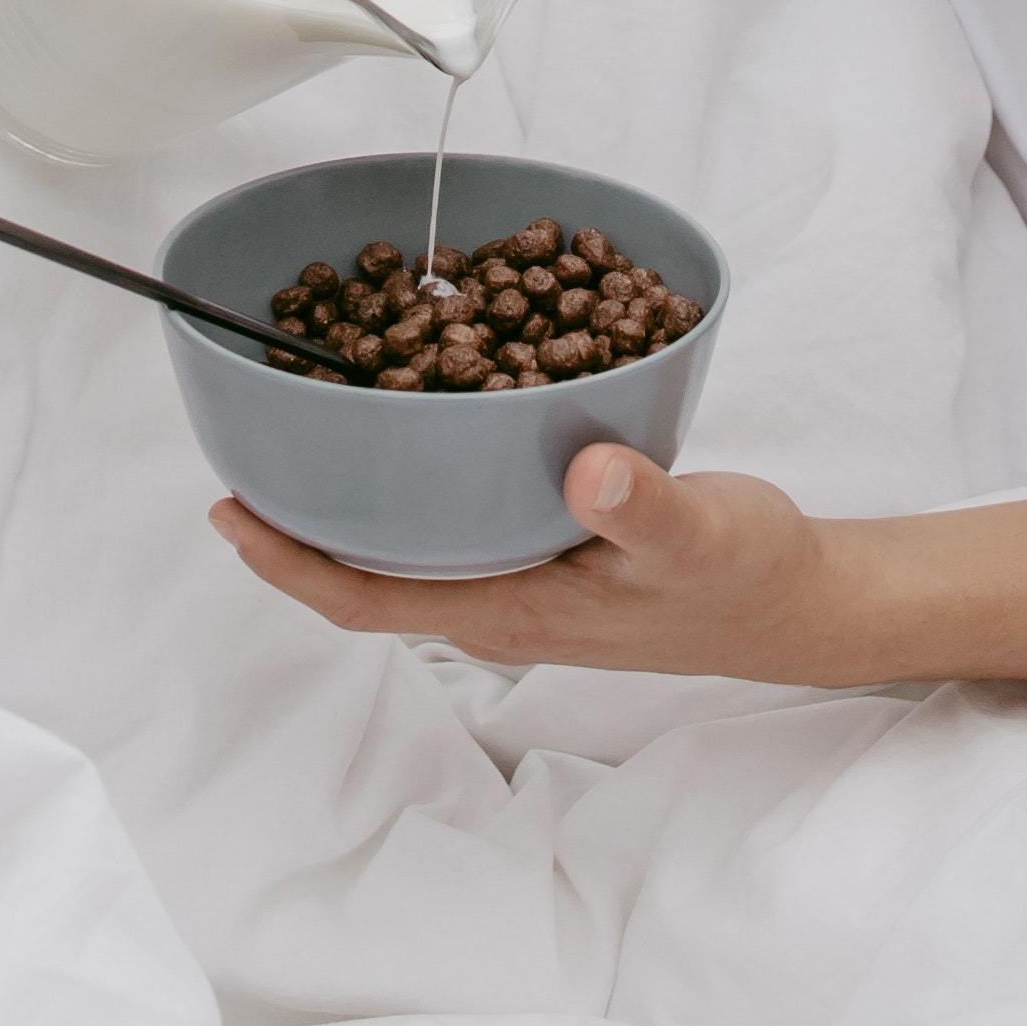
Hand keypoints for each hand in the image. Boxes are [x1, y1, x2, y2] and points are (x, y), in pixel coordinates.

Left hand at [209, 446, 861, 683]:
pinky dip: (413, 474)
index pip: (366, 600)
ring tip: (300, 421)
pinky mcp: (545, 548)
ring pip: (406, 545)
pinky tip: (410, 415)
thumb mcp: (703, 533)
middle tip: (244, 441)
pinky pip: (453, 520)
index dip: (287, 562)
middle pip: (365, 573)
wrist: (801, 601)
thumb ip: (646, 507)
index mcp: (511, 610)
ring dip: (351, 495)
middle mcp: (498, 600)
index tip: (225, 510)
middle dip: (298, 519)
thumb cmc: (748, 577)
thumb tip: (585, 475)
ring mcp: (519, 579)